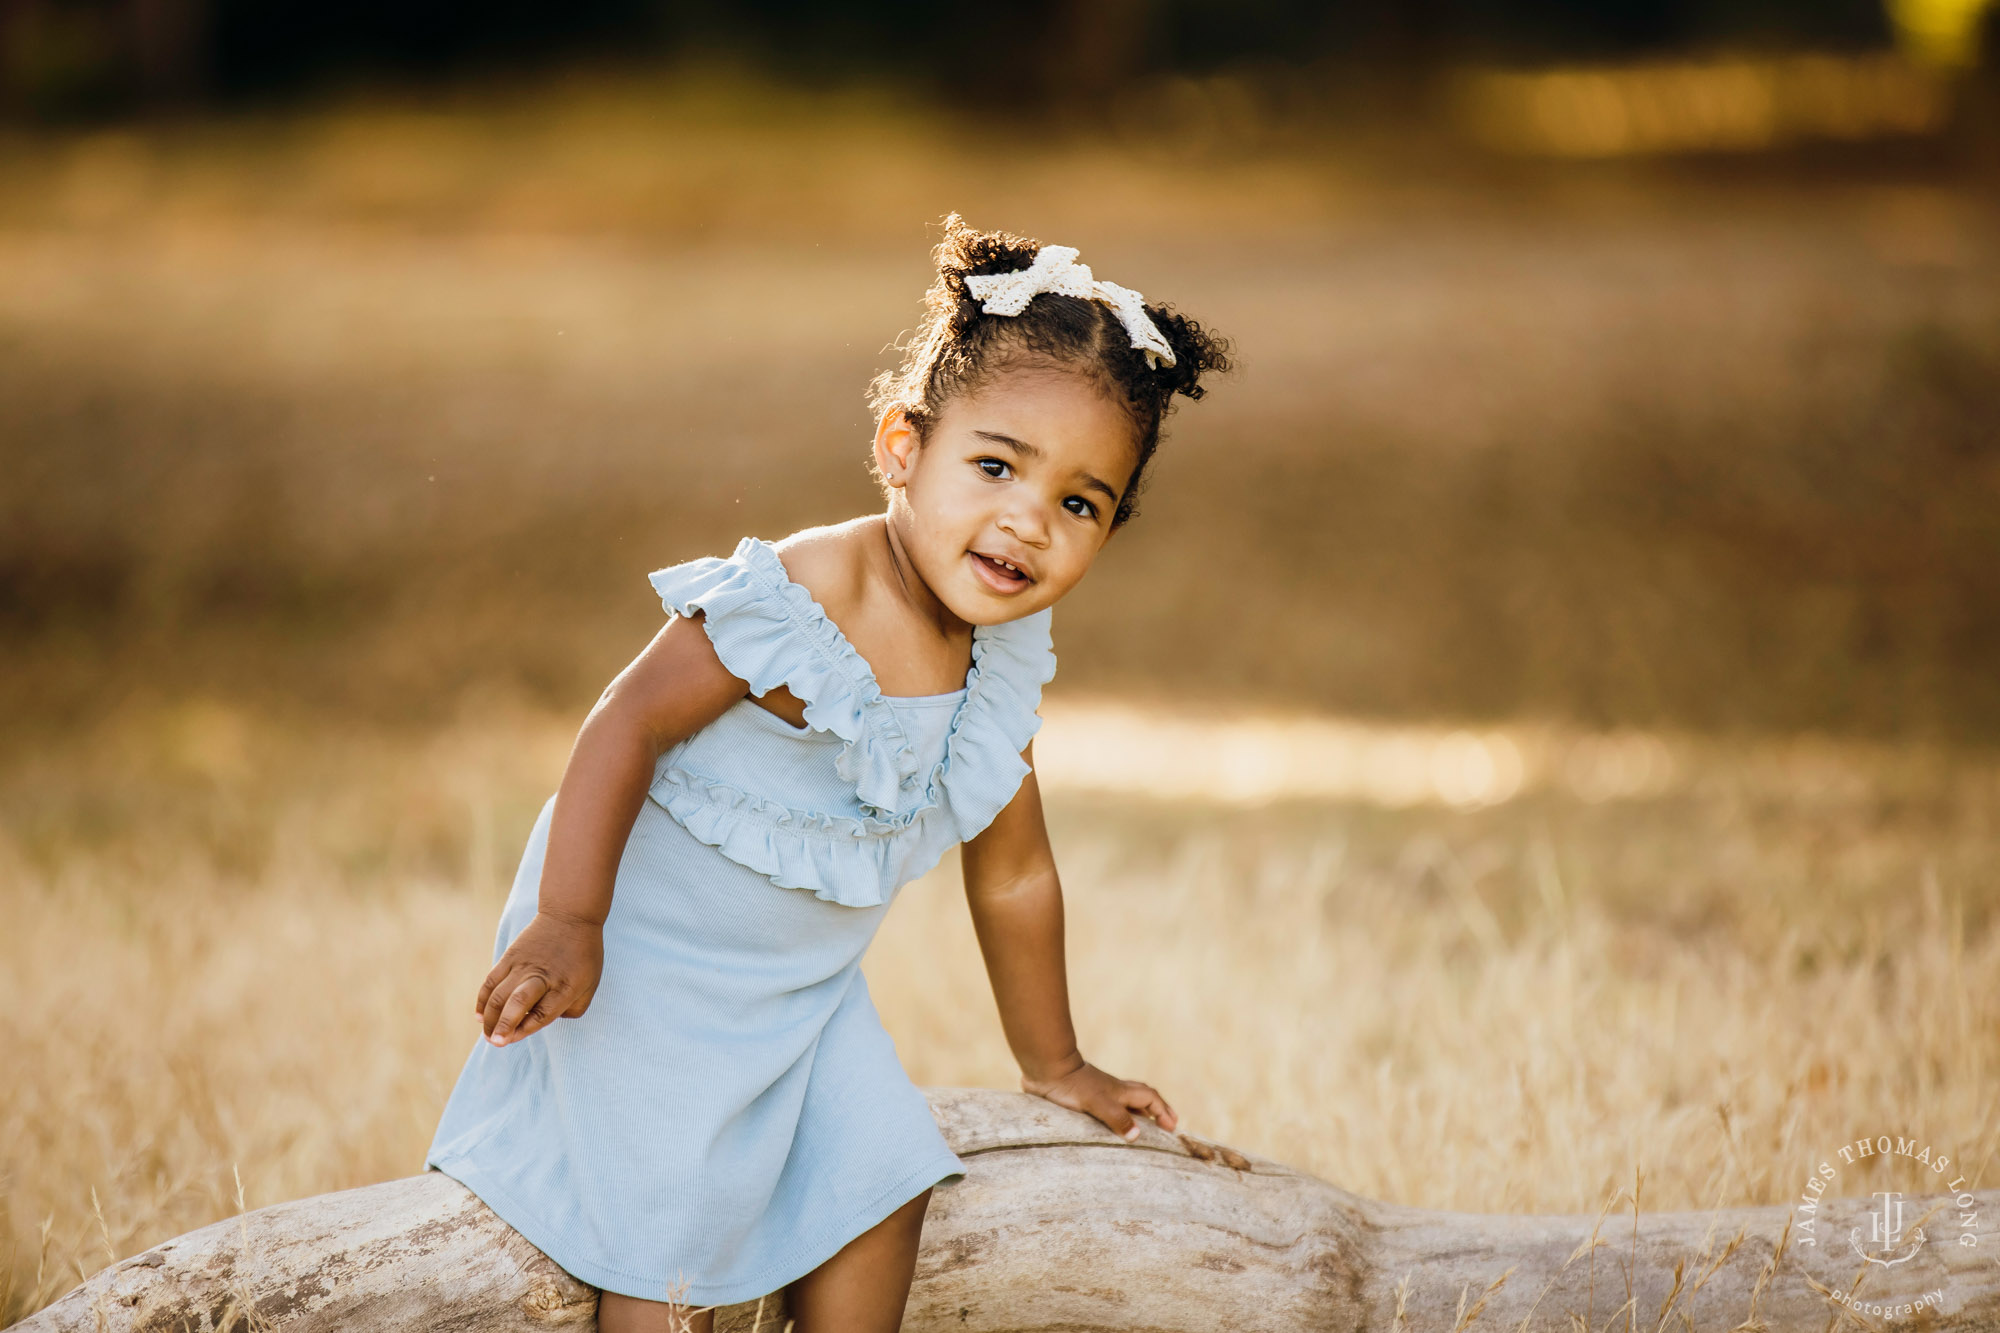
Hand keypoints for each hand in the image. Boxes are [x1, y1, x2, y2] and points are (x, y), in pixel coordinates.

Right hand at [476, 911, 603, 1046]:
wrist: (570, 914)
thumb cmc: (583, 953)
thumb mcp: (591, 982)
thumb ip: (573, 1008)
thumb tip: (547, 1021)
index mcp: (566, 985)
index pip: (544, 1012)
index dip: (527, 1028)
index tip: (513, 1039)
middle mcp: (542, 976)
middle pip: (519, 1002)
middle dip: (504, 1024)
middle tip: (495, 1042)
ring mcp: (523, 965)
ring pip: (500, 994)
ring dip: (490, 1018)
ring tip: (488, 1035)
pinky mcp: (510, 956)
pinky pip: (491, 981)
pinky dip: (483, 1000)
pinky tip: (479, 1016)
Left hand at [1022, 1057, 1177, 1141]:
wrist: (1046, 1069)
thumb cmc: (1072, 1085)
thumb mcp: (1097, 1103)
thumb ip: (1116, 1118)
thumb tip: (1137, 1136)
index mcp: (1120, 1091)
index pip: (1150, 1098)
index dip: (1163, 1111)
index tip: (1172, 1127)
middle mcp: (1112, 1092)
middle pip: (1141, 1098)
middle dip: (1156, 1110)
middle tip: (1166, 1125)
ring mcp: (1098, 1094)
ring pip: (1124, 1103)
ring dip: (1136, 1114)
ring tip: (1142, 1131)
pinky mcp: (1082, 1099)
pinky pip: (1105, 1109)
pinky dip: (1114, 1118)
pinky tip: (1108, 1129)